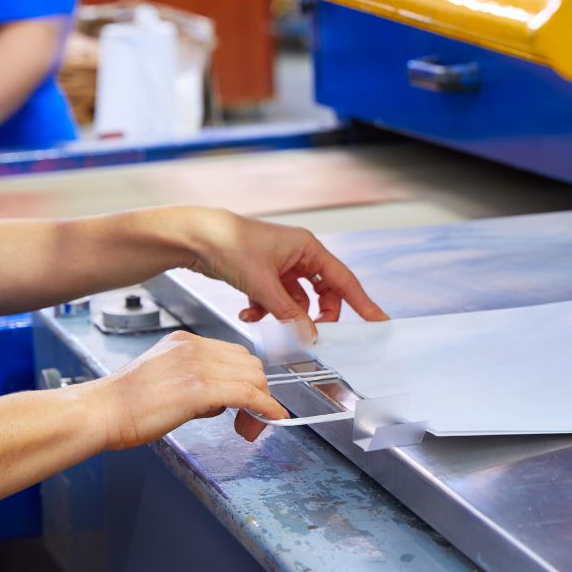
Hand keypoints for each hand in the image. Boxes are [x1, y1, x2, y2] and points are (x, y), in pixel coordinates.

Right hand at [86, 331, 288, 449]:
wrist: (98, 412)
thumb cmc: (122, 405)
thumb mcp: (164, 378)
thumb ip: (193, 381)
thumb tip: (219, 400)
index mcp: (185, 342)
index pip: (234, 355)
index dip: (247, 381)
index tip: (248, 403)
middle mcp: (194, 348)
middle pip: (250, 364)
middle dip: (258, 392)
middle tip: (250, 420)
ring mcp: (198, 366)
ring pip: (254, 377)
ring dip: (260, 404)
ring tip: (248, 427)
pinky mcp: (199, 389)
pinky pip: (249, 394)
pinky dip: (266, 407)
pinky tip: (270, 419)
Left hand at [176, 208, 388, 333]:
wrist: (193, 237)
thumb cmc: (228, 244)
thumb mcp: (263, 283)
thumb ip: (288, 313)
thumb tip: (309, 335)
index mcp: (308, 248)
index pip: (344, 281)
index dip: (363, 303)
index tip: (378, 321)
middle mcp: (298, 255)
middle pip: (323, 294)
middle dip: (317, 316)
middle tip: (313, 335)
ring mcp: (281, 265)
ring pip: (298, 300)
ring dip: (286, 316)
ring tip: (272, 325)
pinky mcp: (263, 274)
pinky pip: (276, 300)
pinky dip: (266, 311)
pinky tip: (249, 313)